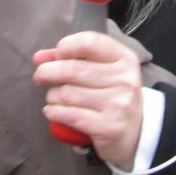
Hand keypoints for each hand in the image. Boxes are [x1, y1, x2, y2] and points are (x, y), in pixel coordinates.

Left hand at [33, 32, 143, 170]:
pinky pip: (69, 115)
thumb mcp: (102, 71)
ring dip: (52, 96)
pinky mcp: (109, 127)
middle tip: (40, 76)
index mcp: (124, 59)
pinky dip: (53, 112)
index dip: (66, 46)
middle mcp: (125, 80)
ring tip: (54, 98)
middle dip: (48, 72)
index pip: (89, 42)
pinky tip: (52, 111)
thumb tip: (39, 57)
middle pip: (73, 70)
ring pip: (67, 94)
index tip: (57, 54)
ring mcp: (118, 104)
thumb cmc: (112, 96)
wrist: (136, 132)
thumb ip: (72, 59)